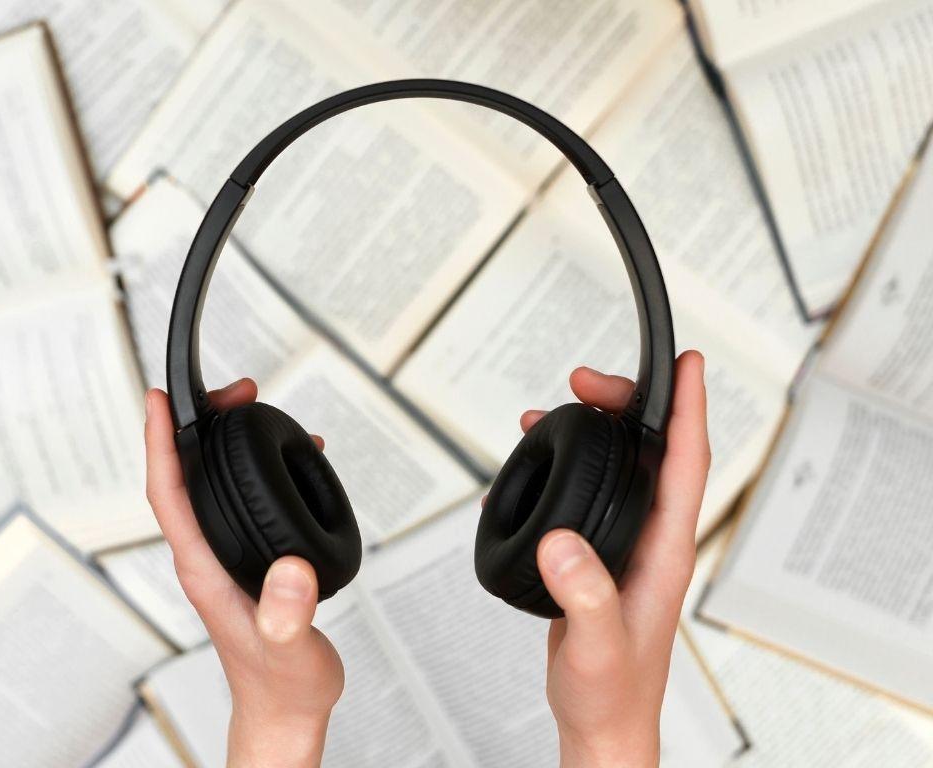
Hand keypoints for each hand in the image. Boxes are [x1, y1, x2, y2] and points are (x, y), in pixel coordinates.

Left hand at [144, 379, 341, 767]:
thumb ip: (289, 615)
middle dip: (198, 425)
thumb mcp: (290, 649)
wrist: (285, 708)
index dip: (158, 443)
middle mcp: (206, 557)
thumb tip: (290, 571)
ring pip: (207, 484)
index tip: (159, 401)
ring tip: (251, 409)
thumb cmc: (282, 684)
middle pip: (183, 476)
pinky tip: (282, 461)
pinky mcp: (243, 559)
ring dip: (222, 441)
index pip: (168, 494)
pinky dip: (251, 468)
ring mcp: (222, 557)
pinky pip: (235, 499)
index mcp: (204, 569)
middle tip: (236, 393)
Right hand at [523, 352, 709, 767]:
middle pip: (650, 452)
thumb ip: (585, 594)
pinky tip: (532, 471)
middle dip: (624, 407)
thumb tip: (562, 539)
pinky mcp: (599, 556)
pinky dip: (562, 471)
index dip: (691, 408)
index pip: (687, 464)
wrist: (601, 721)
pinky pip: (588, 495)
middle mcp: (651, 540)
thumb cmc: (612, 692)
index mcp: (665, 551)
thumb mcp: (599, 644)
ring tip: (550, 413)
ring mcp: (626, 546)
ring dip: (591, 434)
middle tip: (585, 382)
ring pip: (618, 469)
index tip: (688, 364)